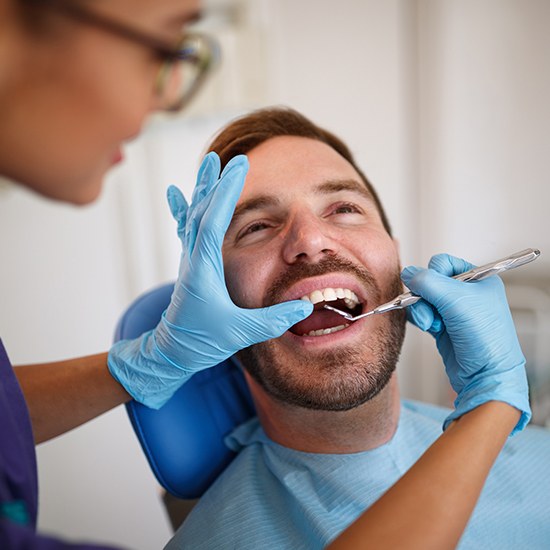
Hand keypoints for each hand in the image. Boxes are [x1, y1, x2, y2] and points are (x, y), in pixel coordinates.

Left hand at [108, 153, 312, 407]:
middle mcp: (193, 259)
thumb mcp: (241, 333)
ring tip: (209, 164)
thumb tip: (305, 306)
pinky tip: (176, 194)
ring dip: (204, 189)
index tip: (238, 166)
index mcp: (203, 269)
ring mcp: (190, 260)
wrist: (172, 352)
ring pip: (194, 216)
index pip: (213, 221)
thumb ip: (274, 320)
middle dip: (216, 183)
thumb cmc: (202, 342)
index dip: (226, 192)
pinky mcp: (191, 265)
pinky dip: (185, 208)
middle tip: (228, 158)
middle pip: (202, 211)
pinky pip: (187, 229)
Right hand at [401, 253, 530, 434]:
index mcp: (479, 279)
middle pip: (430, 282)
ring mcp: (454, 311)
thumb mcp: (456, 300)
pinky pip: (422, 313)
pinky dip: (421, 319)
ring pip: (423, 299)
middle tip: (431, 311)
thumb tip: (408, 272)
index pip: (444, 263)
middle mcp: (466, 293)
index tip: (434, 289)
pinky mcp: (444, 326)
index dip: (433, 274)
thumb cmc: (485, 338)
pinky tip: (429, 328)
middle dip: (424, 297)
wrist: (486, 375)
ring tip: (432, 325)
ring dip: (422, 311)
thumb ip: (428, 282)